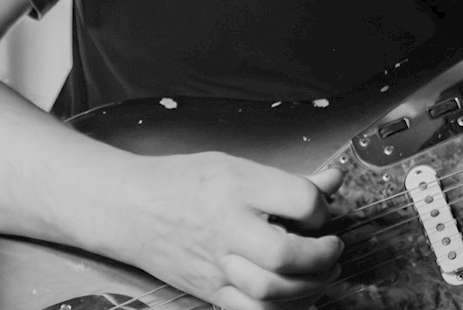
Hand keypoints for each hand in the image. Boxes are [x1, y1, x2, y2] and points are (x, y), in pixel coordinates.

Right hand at [104, 152, 345, 309]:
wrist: (128, 208)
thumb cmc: (183, 182)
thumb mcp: (236, 166)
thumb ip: (288, 179)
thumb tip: (334, 180)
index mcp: (237, 187)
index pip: (298, 200)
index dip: (321, 207)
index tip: (320, 210)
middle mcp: (226, 228)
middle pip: (283, 254)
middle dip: (320, 256)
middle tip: (332, 248)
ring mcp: (215, 266)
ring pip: (269, 292)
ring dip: (309, 287)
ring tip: (322, 273)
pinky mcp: (208, 291)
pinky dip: (282, 309)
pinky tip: (297, 296)